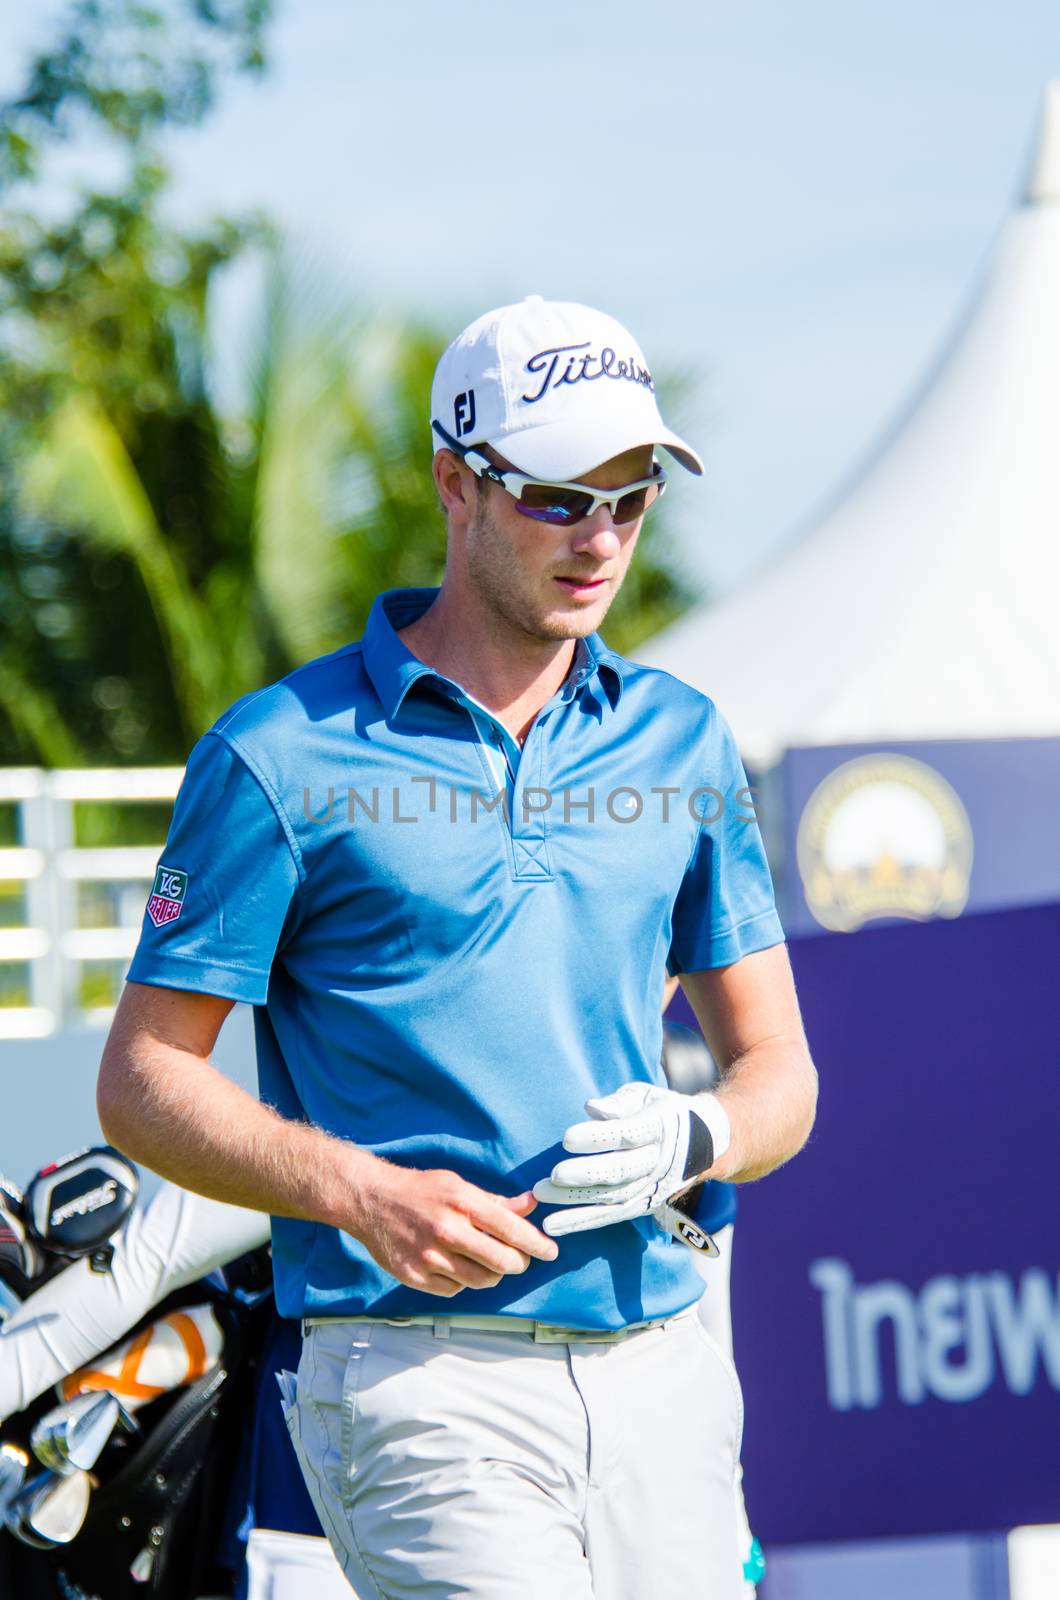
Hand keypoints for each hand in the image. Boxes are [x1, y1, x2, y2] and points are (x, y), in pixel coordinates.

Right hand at [349, 1160, 558, 1296]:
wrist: (371, 1201)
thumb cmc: (419, 1190)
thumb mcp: (458, 1185)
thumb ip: (496, 1201)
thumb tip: (531, 1204)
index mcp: (462, 1204)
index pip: (512, 1230)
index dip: (537, 1244)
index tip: (550, 1252)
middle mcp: (447, 1231)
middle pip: (502, 1263)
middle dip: (518, 1263)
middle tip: (519, 1259)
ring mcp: (430, 1257)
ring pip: (481, 1281)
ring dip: (492, 1275)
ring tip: (486, 1260)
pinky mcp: (415, 1277)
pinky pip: (455, 1290)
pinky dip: (463, 1281)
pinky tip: (456, 1264)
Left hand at [532, 1082, 730, 1238]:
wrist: (707, 1141)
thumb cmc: (663, 1110)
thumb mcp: (646, 1095)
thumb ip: (620, 1101)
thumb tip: (592, 1109)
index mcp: (660, 1127)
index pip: (628, 1135)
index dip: (598, 1138)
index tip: (566, 1138)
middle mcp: (659, 1160)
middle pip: (620, 1171)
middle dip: (585, 1174)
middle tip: (552, 1174)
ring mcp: (653, 1186)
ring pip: (613, 1197)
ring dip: (576, 1201)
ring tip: (541, 1197)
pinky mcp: (645, 1205)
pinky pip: (612, 1217)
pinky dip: (581, 1222)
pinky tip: (553, 1226)